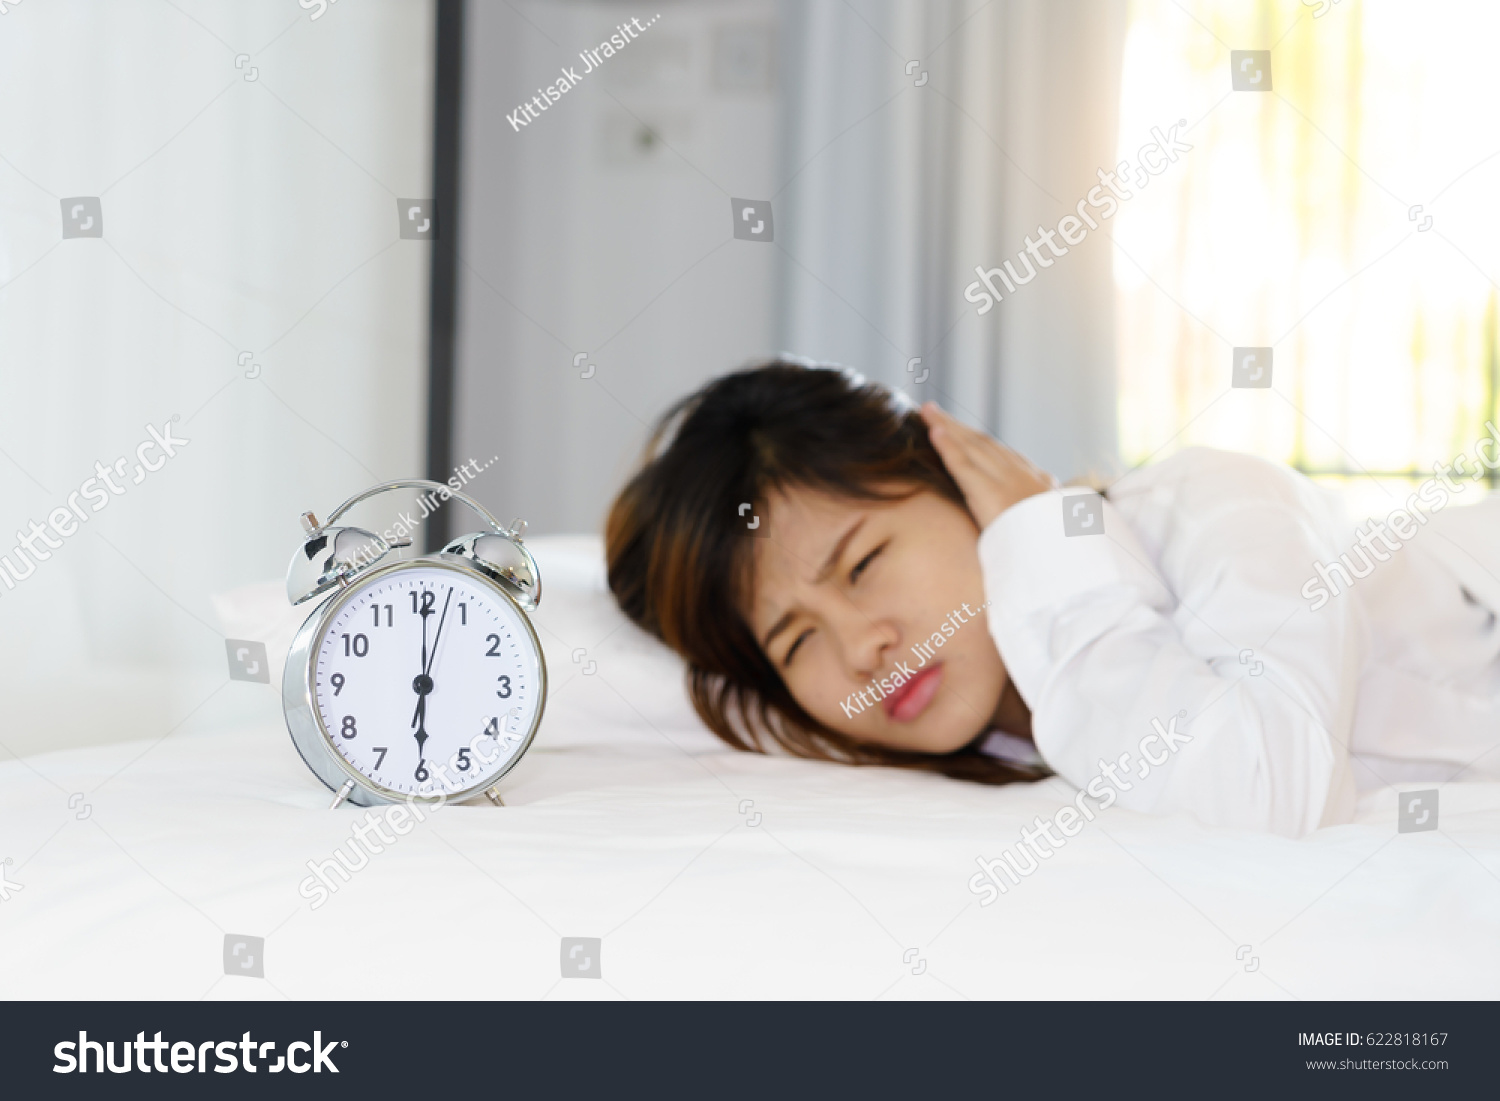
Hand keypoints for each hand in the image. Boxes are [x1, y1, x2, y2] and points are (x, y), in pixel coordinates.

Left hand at [920, 402, 1056, 528]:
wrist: (1064, 552)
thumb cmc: (1060, 541)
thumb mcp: (1058, 517)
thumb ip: (1049, 500)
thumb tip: (1052, 484)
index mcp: (1033, 480)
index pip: (998, 453)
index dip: (975, 438)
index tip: (959, 428)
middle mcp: (1017, 474)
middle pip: (980, 443)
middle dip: (956, 426)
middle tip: (932, 411)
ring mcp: (1003, 481)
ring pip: (969, 446)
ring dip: (945, 427)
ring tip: (927, 412)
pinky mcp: (989, 493)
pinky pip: (962, 465)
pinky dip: (947, 446)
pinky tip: (933, 432)